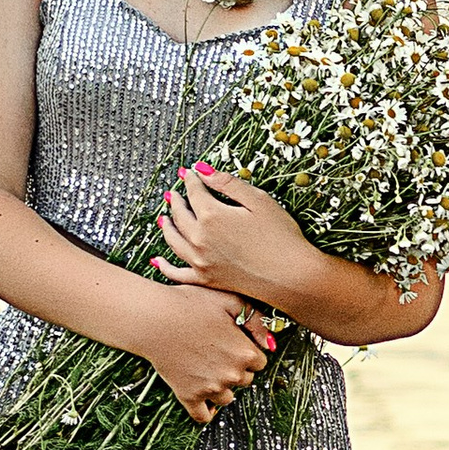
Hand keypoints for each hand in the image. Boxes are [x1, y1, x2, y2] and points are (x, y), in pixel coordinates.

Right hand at [142, 281, 279, 423]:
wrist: (153, 318)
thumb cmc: (189, 304)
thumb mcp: (229, 299)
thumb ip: (256, 319)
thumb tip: (270, 342)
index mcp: (245, 352)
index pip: (260, 362)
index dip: (247, 351)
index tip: (233, 343)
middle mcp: (232, 375)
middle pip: (245, 380)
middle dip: (236, 369)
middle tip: (217, 353)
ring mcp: (211, 388)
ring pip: (227, 398)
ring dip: (222, 387)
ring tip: (206, 369)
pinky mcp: (189, 397)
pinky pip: (203, 416)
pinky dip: (205, 411)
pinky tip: (203, 400)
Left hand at [152, 166, 316, 314]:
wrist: (291, 277)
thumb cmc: (281, 237)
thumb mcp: (258, 200)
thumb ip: (227, 183)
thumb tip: (202, 169)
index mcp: (211, 215)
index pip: (194, 191)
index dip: (191, 180)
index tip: (190, 173)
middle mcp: (200, 238)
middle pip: (180, 215)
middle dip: (177, 201)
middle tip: (175, 193)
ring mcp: (200, 261)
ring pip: (173, 240)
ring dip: (166, 226)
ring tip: (163, 217)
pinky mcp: (206, 279)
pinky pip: (178, 273)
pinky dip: (164, 266)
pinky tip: (157, 260)